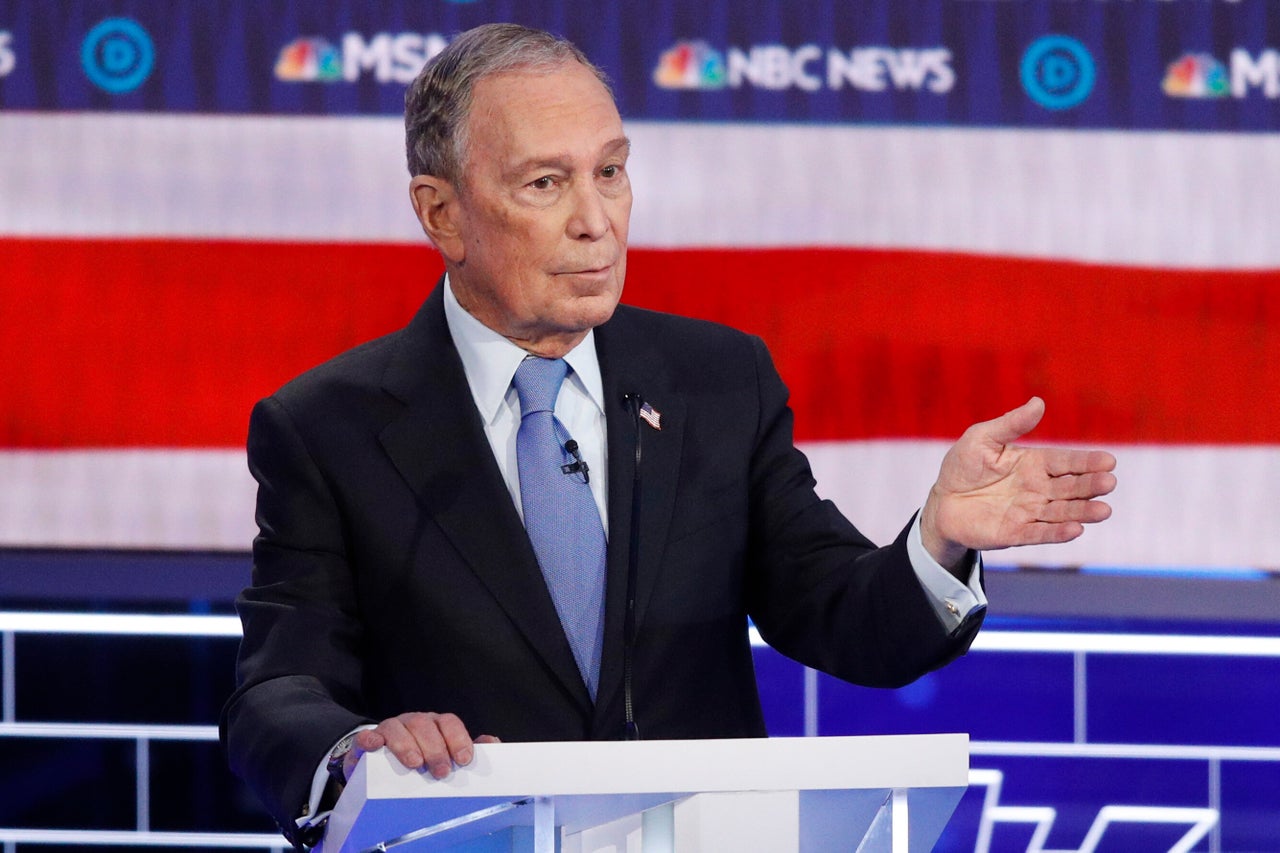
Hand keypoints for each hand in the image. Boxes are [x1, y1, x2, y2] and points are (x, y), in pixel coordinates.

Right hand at [343, 711, 499, 781]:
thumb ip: (466, 749)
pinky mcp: (370, 740)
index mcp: (436, 726)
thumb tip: (492, 743)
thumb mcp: (445, 754)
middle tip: (441, 771)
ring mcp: (391, 729)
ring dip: (406, 744)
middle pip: (425, 725)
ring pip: (398, 727)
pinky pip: (367, 736)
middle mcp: (414, 723)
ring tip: (415, 764)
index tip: (463, 759)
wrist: (381, 764)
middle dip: (435, 748)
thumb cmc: (420, 758)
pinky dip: (370, 739)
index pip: (449, 723)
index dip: (458, 738)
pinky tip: (374, 746)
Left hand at [920, 397, 1116, 570]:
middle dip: (1090, 486)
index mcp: (1034, 463)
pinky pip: (1039, 533)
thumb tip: (1038, 402)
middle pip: (1070, 488)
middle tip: (1109, 483)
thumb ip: (1011, 424)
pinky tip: (1076, 530)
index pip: (1065, 462)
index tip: (1109, 461)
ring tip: (1104, 510)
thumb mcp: (982, 438)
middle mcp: (1038, 489)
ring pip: (1062, 512)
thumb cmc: (963, 466)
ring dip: (1083, 512)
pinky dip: (1057, 533)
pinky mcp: (1015, 533)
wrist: (942, 501)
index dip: (1087, 462)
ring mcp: (1029, 512)